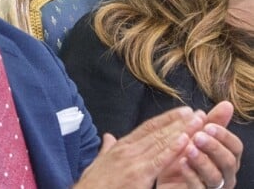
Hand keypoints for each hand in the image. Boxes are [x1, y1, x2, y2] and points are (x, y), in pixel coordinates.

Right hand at [75, 106, 204, 188]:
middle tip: (199, 113)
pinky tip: (184, 141)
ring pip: (161, 142)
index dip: (166, 119)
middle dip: (179, 122)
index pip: (147, 127)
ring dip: (182, 131)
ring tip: (198, 122)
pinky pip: (159, 161)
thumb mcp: (98, 164)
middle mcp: (126, 149)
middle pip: (157, 131)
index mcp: (120, 147)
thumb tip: (108, 137)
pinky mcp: (138, 176)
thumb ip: (106, 149)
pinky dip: (172, 150)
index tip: (183, 111)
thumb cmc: (92, 186)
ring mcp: (132, 162)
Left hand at [156, 102, 241, 188]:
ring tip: (189, 148)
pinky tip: (182, 162)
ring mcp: (213, 188)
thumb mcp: (197, 136)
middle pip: (228, 162)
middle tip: (198, 135)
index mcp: (226, 158)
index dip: (224, 136)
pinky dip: (191, 175)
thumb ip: (212, 123)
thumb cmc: (186, 155)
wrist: (166, 179)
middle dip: (214, 147)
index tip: (208, 125)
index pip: (236, 147)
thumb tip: (227, 104)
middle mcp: (224, 175)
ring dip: (202, 160)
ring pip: (215, 177)